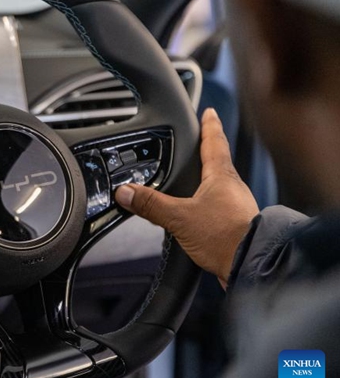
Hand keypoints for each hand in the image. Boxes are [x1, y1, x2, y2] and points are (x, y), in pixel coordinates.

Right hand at [114, 108, 258, 287]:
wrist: (252, 265)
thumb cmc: (225, 237)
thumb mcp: (179, 218)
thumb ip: (150, 204)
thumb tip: (125, 192)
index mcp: (221, 177)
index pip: (214, 142)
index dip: (209, 125)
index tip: (208, 112)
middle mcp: (232, 188)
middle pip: (218, 162)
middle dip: (207, 151)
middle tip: (198, 141)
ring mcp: (235, 206)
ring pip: (218, 185)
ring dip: (206, 179)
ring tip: (192, 177)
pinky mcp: (234, 225)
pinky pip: (216, 206)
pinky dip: (205, 203)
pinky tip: (195, 213)